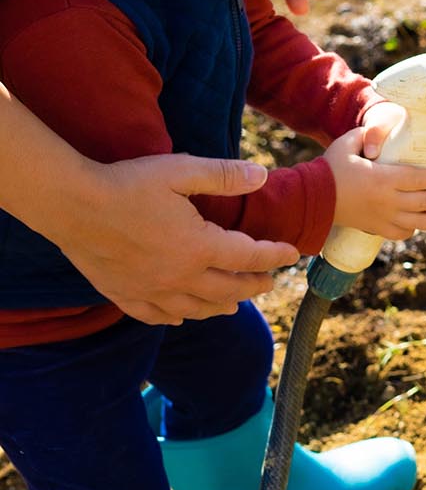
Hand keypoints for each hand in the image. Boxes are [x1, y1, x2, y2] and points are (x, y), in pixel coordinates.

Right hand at [69, 156, 300, 325]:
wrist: (71, 205)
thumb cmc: (127, 184)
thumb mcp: (180, 172)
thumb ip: (224, 175)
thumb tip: (263, 176)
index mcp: (199, 247)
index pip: (250, 257)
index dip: (275, 256)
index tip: (290, 254)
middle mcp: (179, 276)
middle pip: (229, 290)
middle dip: (254, 286)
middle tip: (267, 282)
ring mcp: (151, 290)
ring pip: (197, 309)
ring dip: (221, 305)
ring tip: (235, 302)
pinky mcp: (124, 294)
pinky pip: (157, 316)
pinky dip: (176, 317)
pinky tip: (182, 315)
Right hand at [325, 117, 425, 241]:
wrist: (310, 199)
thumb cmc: (330, 168)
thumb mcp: (347, 144)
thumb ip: (368, 135)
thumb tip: (381, 132)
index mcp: (383, 178)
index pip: (420, 179)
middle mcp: (387, 201)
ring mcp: (383, 218)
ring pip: (420, 222)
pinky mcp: (375, 229)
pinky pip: (401, 233)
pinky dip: (415, 229)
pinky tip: (424, 224)